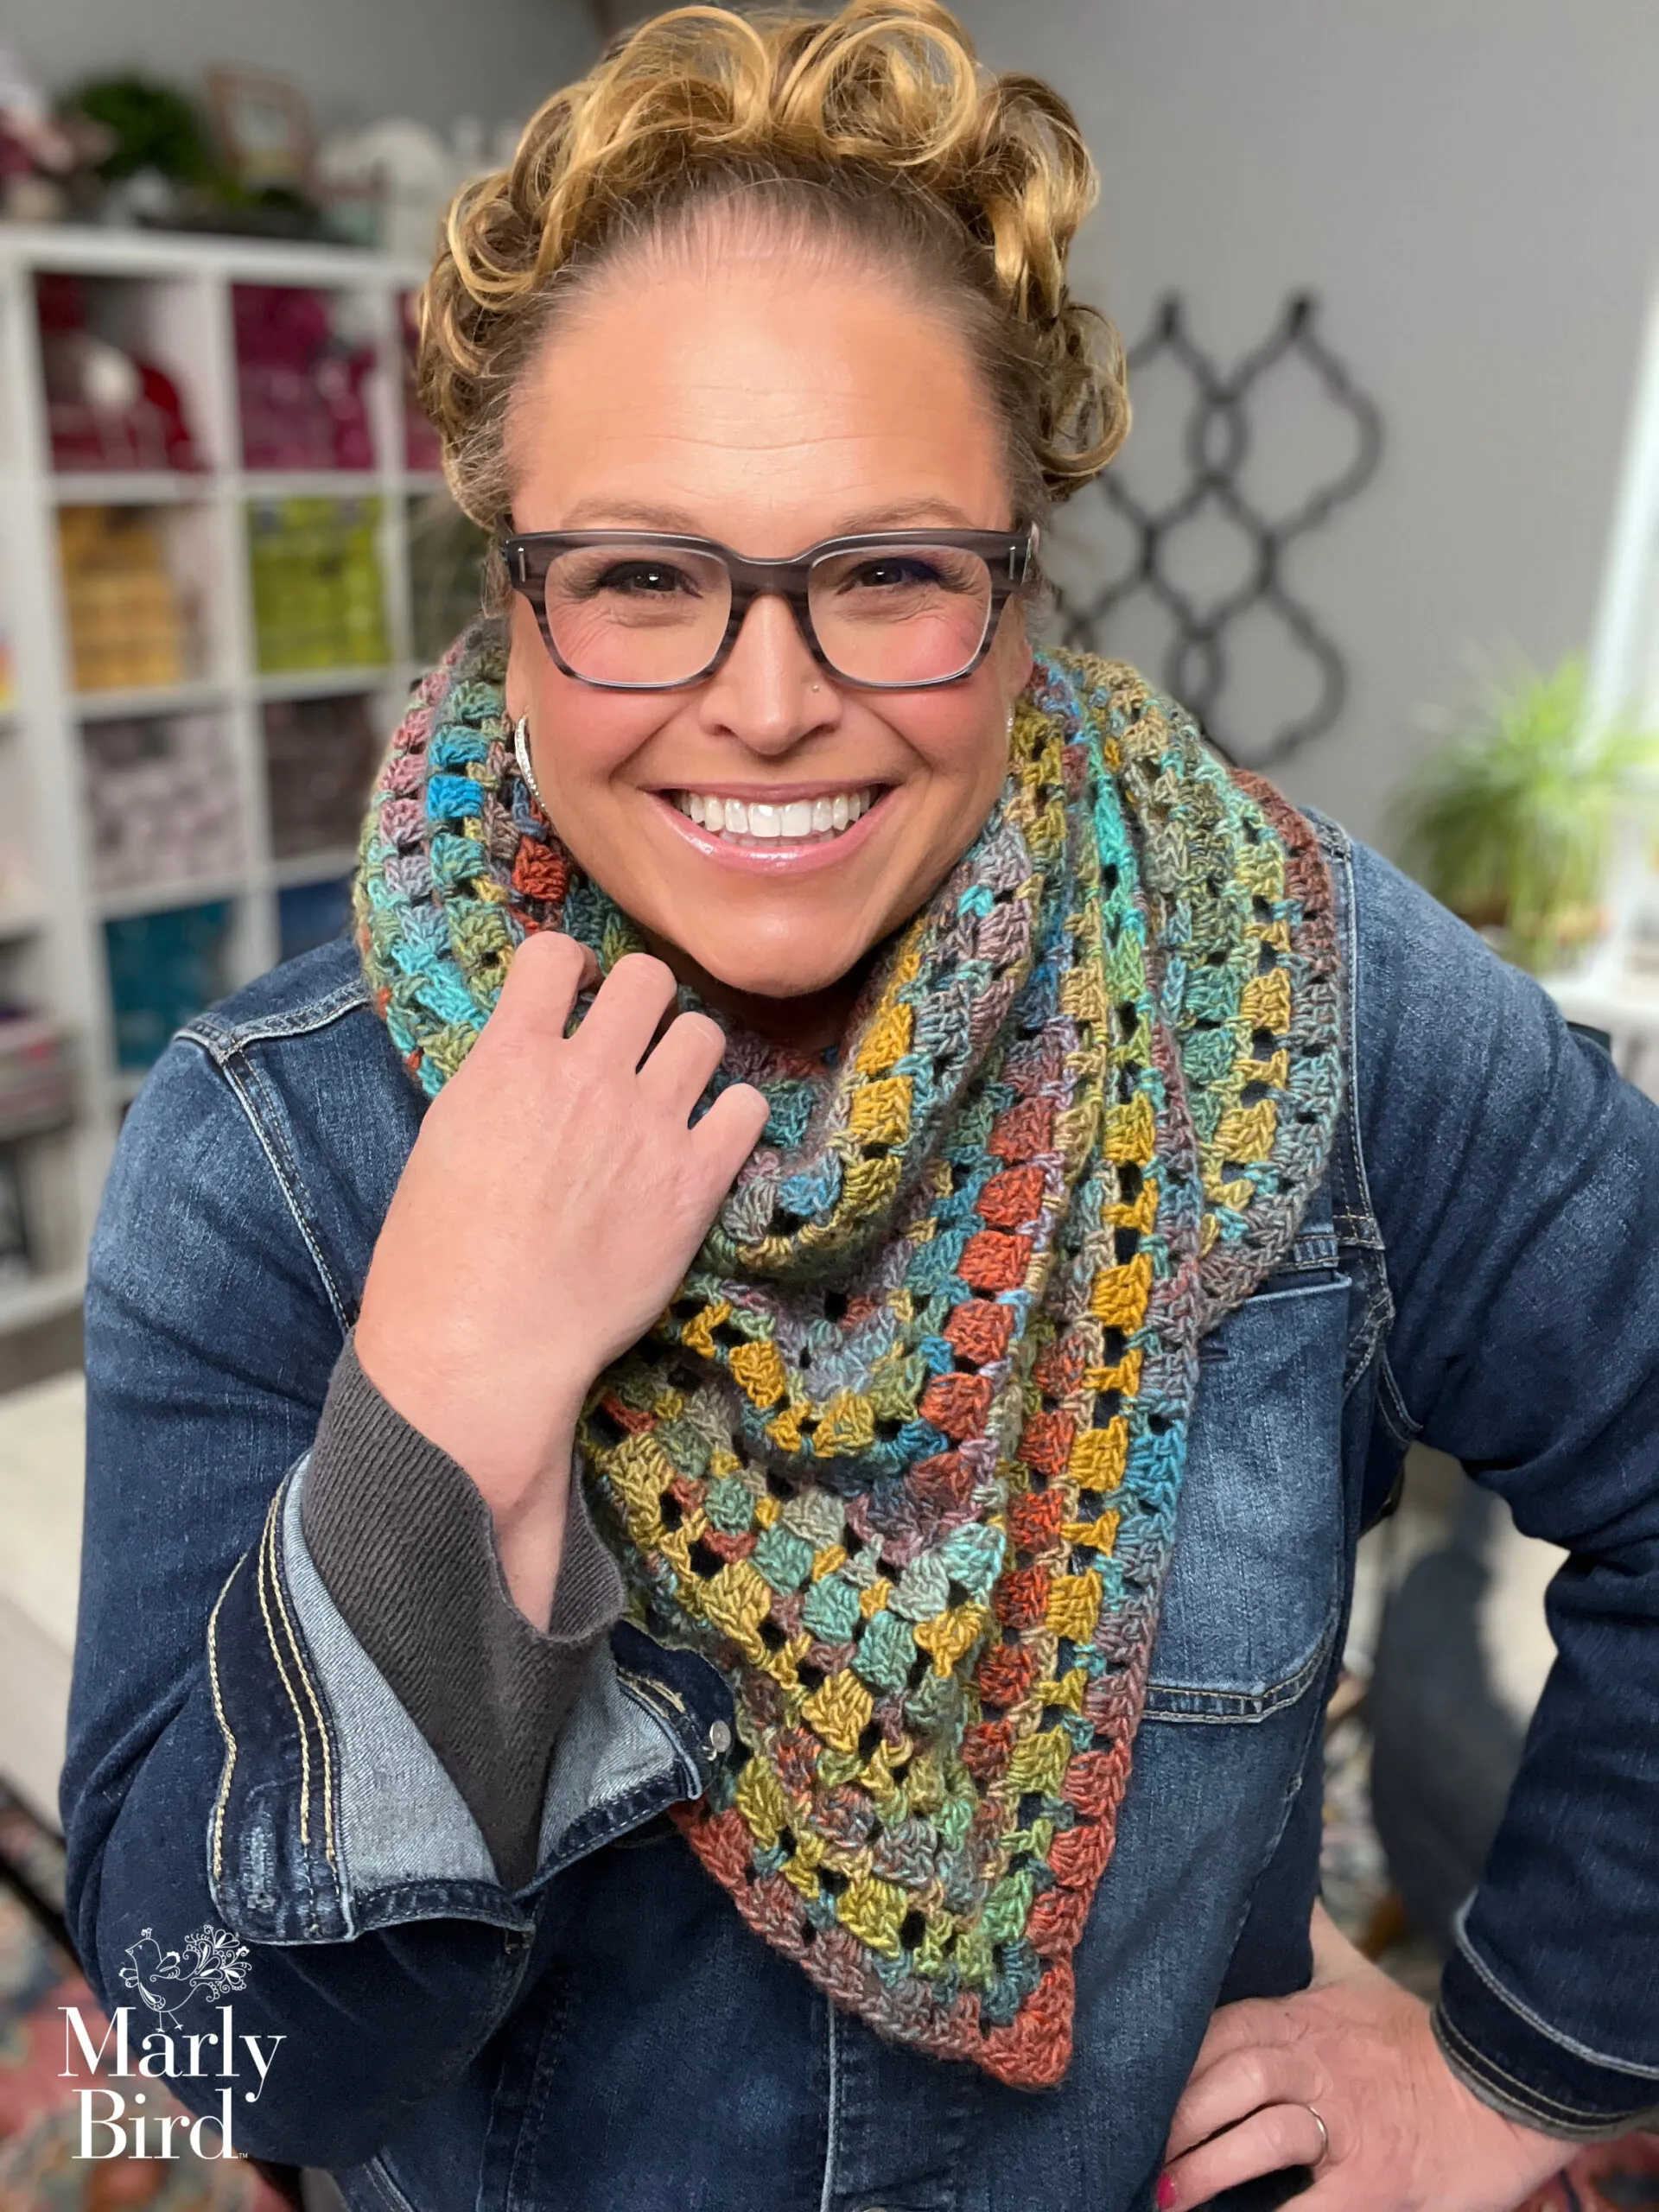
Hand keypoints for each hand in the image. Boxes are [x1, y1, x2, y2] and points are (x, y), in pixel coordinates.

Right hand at [355, 934, 769, 1624]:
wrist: (483, 1345)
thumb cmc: (439, 1261)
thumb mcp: (444, 1142)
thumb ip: (497, 1083)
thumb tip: (527, 1060)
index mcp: (511, 1059)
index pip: (554, 954)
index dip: (569, 968)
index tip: (573, 993)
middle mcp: (587, 1075)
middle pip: (647, 978)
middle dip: (642, 1001)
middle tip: (634, 1041)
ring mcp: (648, 1125)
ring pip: (705, 1033)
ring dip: (689, 1055)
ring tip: (673, 1092)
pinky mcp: (695, 1182)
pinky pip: (747, 1109)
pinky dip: (733, 1118)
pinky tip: (709, 1141)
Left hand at [1158, 1902, 1568, 2209]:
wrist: (1510, 2089)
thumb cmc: (1420, 2039)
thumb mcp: (1356, 1976)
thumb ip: (1311, 1937)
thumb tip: (1286, 1882)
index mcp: (1302, 2020)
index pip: (1217, 2033)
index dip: (1172, 2064)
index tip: (1135, 2089)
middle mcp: (1316, 2065)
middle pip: (1228, 2080)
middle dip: (1179, 2118)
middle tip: (1143, 2152)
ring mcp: (1345, 2124)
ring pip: (1259, 2136)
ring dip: (1206, 2168)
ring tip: (1167, 2197)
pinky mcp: (1373, 2182)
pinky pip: (1309, 2209)